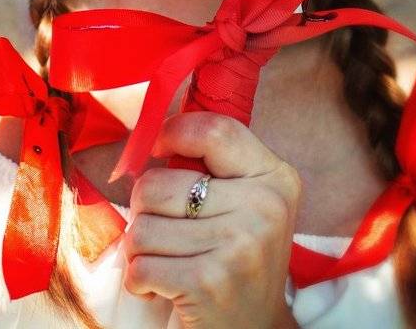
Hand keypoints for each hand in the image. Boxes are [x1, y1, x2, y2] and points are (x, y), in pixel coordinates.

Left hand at [121, 112, 302, 328]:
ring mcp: (239, 245)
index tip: (158, 149)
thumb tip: (152, 127)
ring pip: (141, 228)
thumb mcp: (245, 206)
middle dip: (144, 212)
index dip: (173, 133)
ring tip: (169, 264)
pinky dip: (140, 283)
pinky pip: (139, 267)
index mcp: (276, 179)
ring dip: (141, 252)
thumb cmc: (234, 261)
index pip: (215, 131)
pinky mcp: (209, 282)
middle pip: (157, 184)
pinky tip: (166, 288)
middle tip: (165, 233)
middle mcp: (265, 207)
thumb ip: (213, 167)